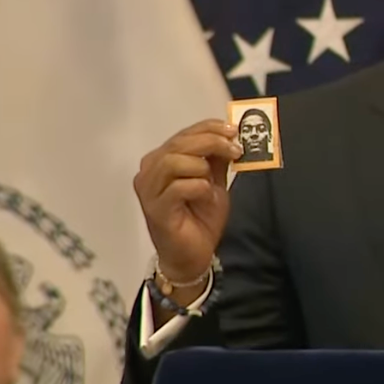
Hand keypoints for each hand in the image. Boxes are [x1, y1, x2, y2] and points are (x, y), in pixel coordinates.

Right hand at [134, 119, 241, 287]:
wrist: (193, 255)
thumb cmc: (200, 218)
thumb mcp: (213, 182)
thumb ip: (217, 160)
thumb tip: (230, 136)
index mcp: (162, 160)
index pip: (183, 133)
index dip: (209, 128)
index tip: (233, 130)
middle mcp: (150, 171)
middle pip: (179, 144)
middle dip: (211, 142)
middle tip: (234, 149)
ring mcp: (149, 190)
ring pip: (174, 161)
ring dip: (202, 167)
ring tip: (212, 182)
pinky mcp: (156, 208)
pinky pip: (178, 187)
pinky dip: (198, 187)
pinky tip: (206, 196)